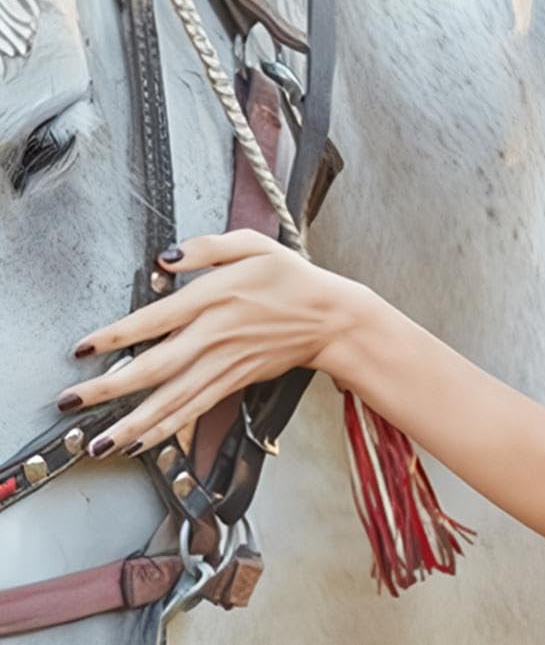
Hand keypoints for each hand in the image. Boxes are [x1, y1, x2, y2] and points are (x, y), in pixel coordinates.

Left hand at [58, 231, 369, 458]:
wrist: (328, 316)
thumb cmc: (290, 277)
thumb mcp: (255, 245)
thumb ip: (207, 247)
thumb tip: (166, 258)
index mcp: (216, 296)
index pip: (156, 318)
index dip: (117, 335)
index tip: (84, 348)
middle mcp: (215, 335)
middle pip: (155, 366)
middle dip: (108, 388)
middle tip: (70, 402)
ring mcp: (224, 364)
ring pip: (171, 399)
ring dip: (131, 424)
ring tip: (97, 442)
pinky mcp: (232, 382)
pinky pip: (192, 410)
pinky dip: (164, 431)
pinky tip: (138, 443)